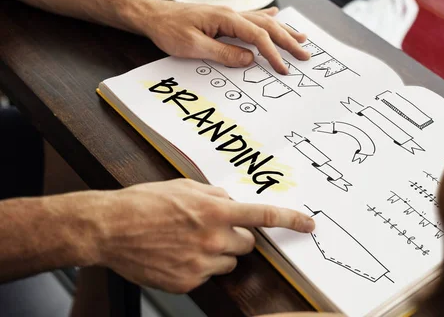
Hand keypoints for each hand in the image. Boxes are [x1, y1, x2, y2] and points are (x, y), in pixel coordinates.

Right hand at [94, 179, 314, 292]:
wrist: (108, 229)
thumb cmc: (142, 203)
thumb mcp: (183, 187)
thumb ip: (214, 195)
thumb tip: (231, 201)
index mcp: (215, 211)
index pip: (263, 215)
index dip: (290, 220)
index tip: (309, 225)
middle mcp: (213, 238)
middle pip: (248, 244)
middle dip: (236, 236)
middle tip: (213, 229)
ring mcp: (201, 263)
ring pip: (229, 261)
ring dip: (218, 252)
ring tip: (189, 241)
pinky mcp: (187, 282)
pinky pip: (207, 275)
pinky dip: (198, 266)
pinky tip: (177, 254)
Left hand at [139, 2, 308, 74]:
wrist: (152, 16)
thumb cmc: (168, 30)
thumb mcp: (193, 46)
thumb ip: (223, 53)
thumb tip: (249, 59)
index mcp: (225, 19)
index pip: (257, 36)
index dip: (272, 53)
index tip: (282, 68)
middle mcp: (231, 14)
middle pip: (267, 26)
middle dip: (287, 41)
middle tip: (304, 54)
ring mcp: (228, 15)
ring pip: (263, 21)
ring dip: (283, 30)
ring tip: (301, 37)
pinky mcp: (223, 19)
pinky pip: (252, 18)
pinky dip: (267, 17)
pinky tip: (277, 14)